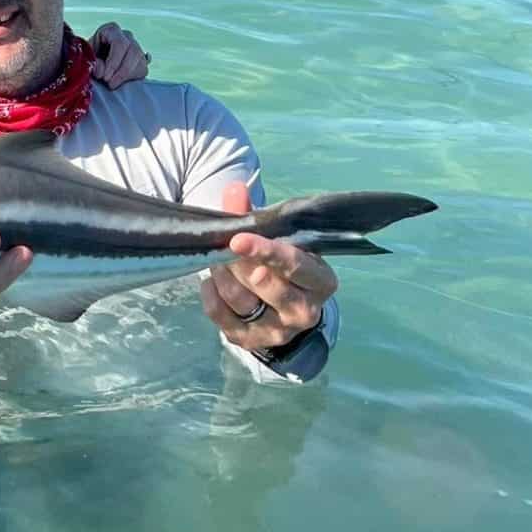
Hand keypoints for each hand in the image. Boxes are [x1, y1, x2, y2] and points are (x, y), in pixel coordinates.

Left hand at [90, 23, 148, 88]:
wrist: (94, 64)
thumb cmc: (88, 58)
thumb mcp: (87, 58)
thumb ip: (93, 63)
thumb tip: (101, 71)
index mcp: (111, 30)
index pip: (119, 43)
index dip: (113, 62)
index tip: (105, 77)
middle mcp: (126, 35)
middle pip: (133, 51)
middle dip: (121, 71)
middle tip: (110, 84)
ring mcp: (136, 46)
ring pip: (140, 60)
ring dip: (126, 76)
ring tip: (112, 85)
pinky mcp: (141, 59)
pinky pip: (142, 69)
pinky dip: (132, 78)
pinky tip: (120, 82)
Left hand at [199, 180, 336, 353]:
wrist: (285, 309)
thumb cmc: (284, 264)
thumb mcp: (279, 238)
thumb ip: (256, 215)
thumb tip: (235, 189)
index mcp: (321, 281)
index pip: (295, 265)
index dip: (265, 251)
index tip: (237, 238)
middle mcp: (306, 311)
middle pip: (265, 284)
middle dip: (238, 261)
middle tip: (225, 245)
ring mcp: (280, 331)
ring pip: (240, 299)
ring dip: (222, 273)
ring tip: (218, 258)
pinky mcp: (253, 342)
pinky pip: (221, 316)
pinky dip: (210, 293)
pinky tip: (212, 281)